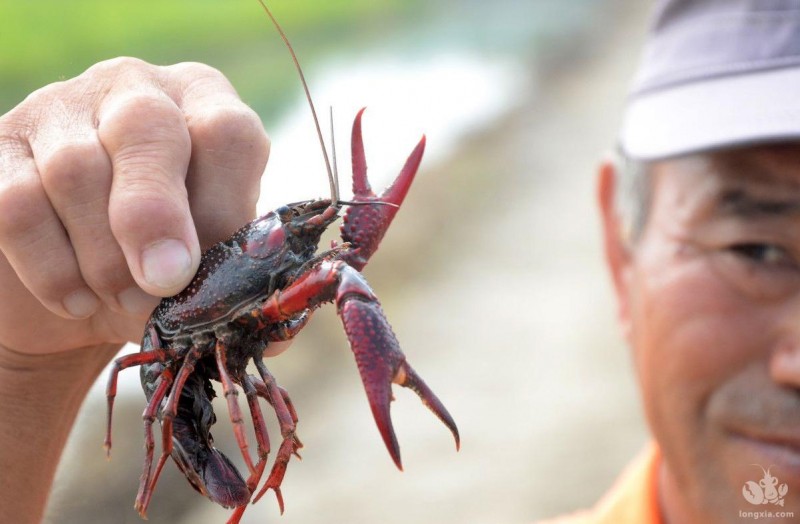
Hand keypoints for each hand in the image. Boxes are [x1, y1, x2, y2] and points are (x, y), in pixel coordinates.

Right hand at [0, 57, 268, 355]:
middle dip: (155, 216)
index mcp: (205, 106)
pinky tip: (75, 298)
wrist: (78, 288)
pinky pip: (16, 204)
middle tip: (162, 282)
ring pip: (76, 170)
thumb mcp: (205, 270)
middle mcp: (135, 90)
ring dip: (104, 256)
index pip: (226, 130)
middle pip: (146, 126)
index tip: (208, 268)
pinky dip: (50, 266)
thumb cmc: (160, 267)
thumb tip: (274, 326)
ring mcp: (60, 108)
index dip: (221, 205)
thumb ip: (239, 285)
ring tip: (123, 298)